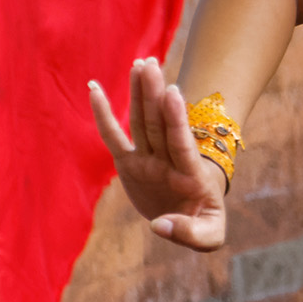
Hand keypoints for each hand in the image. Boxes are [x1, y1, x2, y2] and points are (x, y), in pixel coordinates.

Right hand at [89, 57, 228, 251]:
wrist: (191, 217)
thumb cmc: (204, 226)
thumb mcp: (208, 237)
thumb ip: (189, 233)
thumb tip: (159, 227)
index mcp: (190, 174)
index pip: (181, 142)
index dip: (177, 118)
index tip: (173, 92)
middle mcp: (168, 160)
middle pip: (160, 124)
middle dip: (154, 95)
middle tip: (150, 64)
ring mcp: (149, 158)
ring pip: (142, 122)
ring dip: (140, 93)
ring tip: (139, 64)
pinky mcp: (130, 163)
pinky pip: (113, 136)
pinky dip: (104, 115)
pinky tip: (94, 90)